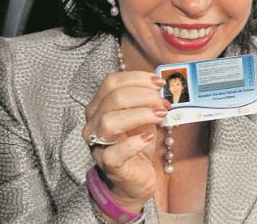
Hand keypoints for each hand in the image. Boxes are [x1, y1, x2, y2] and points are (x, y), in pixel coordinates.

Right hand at [83, 71, 168, 212]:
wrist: (135, 177)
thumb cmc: (137, 143)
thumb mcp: (144, 116)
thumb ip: (147, 101)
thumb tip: (161, 87)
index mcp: (100, 106)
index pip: (111, 82)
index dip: (137, 78)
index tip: (159, 83)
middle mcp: (93, 123)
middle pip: (113, 98)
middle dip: (144, 96)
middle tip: (163, 104)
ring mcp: (97, 144)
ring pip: (110, 121)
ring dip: (140, 114)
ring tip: (160, 117)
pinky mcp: (108, 165)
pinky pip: (116, 152)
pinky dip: (135, 142)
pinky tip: (148, 137)